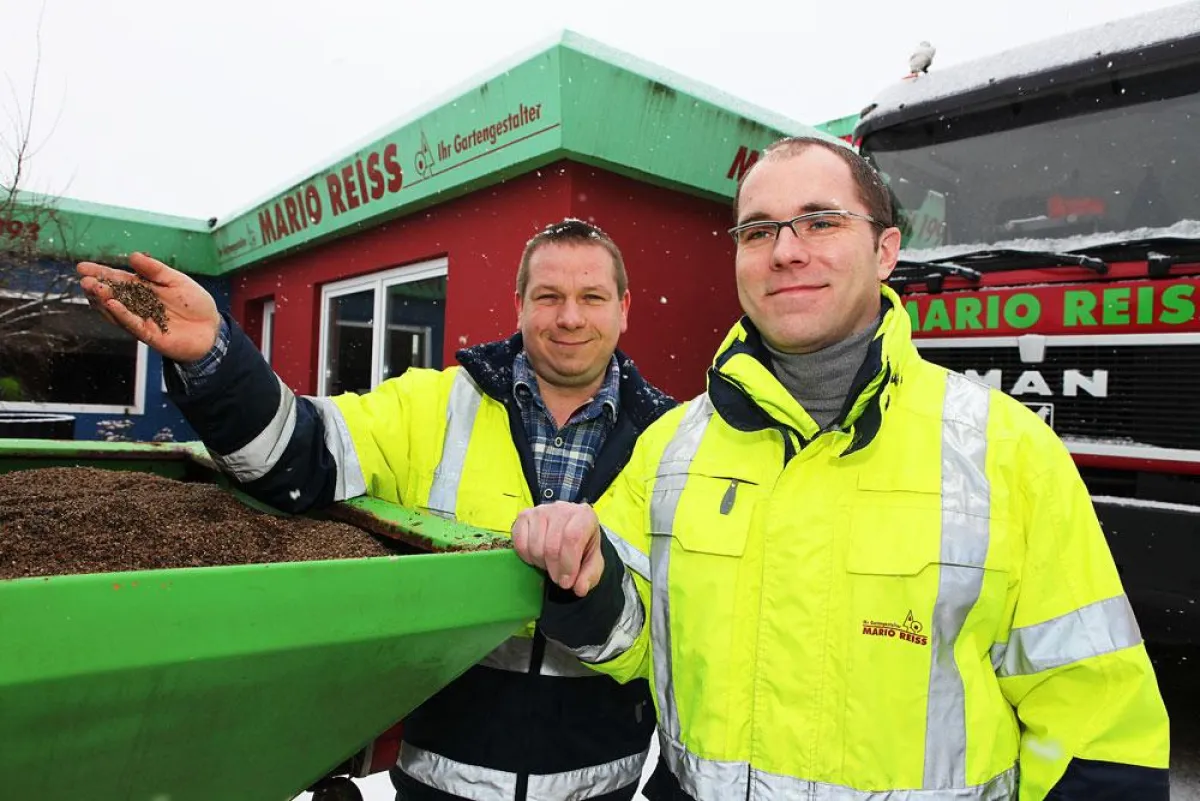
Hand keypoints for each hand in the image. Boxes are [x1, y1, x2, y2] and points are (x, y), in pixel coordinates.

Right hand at [77, 252, 220, 362]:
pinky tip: (112, 304)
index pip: (118, 280)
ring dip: (105, 300)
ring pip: (118, 310)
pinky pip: (133, 324)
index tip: (82, 267)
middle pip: (113, 295)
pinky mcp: (149, 334)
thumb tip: (133, 256)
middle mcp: (138, 304)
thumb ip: (155, 270)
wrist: (212, 328)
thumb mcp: (176, 280)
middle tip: (84, 280)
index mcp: (143, 289)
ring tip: (93, 288)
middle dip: (97, 287)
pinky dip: (122, 314)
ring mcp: (141, 320)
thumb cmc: (195, 303)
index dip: (101, 273)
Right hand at [512, 502, 603, 596]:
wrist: (570, 531)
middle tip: (558, 577)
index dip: (567, 564)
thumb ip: (590, 576)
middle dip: (554, 569)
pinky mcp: (524, 516)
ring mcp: (540, 510)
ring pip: (535, 547)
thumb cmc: (582, 546)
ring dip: (541, 564)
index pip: (572, 538)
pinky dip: (527, 557)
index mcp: (584, 516)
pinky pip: (520, 544)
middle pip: (551, 546)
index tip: (566, 582)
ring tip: (550, 564)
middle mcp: (561, 509)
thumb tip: (579, 588)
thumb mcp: (592, 562)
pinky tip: (538, 556)